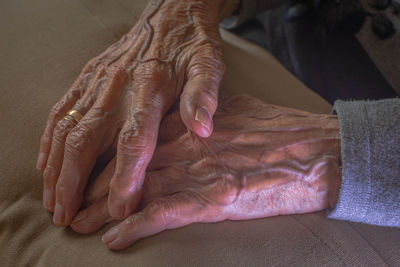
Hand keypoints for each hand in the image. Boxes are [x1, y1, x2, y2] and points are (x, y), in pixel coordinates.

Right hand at [36, 0, 240, 224]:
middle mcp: (117, 87)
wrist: (171, 13)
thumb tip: (203, 131)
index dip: (125, 177)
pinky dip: (49, 140)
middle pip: (87, 141)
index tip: (119, 209)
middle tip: (68, 217)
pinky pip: (60, 111)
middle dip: (74, 183)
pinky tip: (45, 162)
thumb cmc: (192, 45)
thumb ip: (204, 97)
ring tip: (52, 200)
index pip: (133, 140)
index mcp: (150, 87)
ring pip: (66, 130)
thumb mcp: (208, 66)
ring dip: (56, 168)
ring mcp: (97, 82)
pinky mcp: (87, 77)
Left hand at [71, 95, 341, 249]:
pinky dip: (138, 226)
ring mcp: (200, 173)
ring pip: (141, 191)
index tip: (91, 170)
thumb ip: (210, 118)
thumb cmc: (285, 133)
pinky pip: (167, 213)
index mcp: (195, 126)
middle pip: (133, 167)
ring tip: (79, 224)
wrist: (320, 153)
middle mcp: (190, 147)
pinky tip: (116, 239)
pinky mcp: (215, 199)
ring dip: (106, 209)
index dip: (113, 158)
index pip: (142, 142)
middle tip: (70, 202)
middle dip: (97, 185)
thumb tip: (193, 123)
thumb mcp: (240, 114)